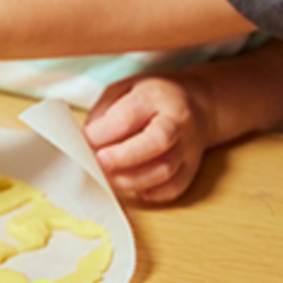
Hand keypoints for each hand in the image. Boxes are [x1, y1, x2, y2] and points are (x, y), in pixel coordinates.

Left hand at [83, 75, 213, 202]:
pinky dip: (152, 193)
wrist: (198, 105)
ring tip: (109, 178)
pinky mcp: (192, 168)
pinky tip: (135, 187)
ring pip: (165, 170)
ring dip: (131, 180)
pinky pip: (175, 187)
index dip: (102, 133)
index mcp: (154, 97)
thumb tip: (86, 141)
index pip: (127, 116)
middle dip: (122, 158)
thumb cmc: (153, 98)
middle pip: (156, 142)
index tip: (84, 142)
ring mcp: (188, 147)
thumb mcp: (123, 89)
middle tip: (98, 164)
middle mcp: (176, 122)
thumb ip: (103, 112)